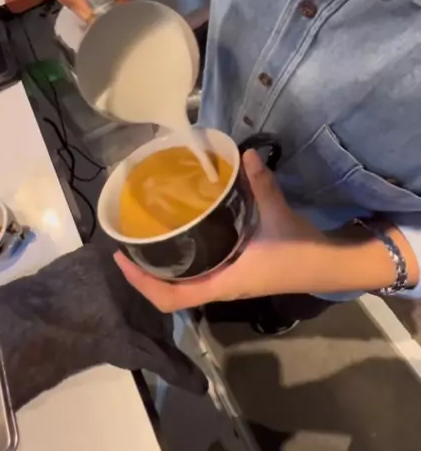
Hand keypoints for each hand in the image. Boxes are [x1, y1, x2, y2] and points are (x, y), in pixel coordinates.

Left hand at [115, 149, 416, 310]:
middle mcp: (221, 288)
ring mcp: (228, 284)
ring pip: (184, 285)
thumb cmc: (299, 250)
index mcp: (224, 282)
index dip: (141, 283)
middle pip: (170, 293)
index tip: (120, 258)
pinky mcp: (237, 275)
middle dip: (145, 274)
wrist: (329, 266)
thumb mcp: (277, 213)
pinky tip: (182, 235)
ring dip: (162, 269)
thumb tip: (244, 153)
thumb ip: (259, 183)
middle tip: (129, 241)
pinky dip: (183, 262)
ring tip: (147, 237)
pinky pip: (200, 275)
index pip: (170, 296)